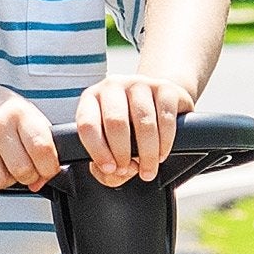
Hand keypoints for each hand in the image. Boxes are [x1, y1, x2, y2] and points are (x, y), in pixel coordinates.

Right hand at [0, 81, 58, 192]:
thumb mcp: (27, 116)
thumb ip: (41, 146)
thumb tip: (40, 182)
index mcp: (20, 113)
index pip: (42, 149)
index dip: (49, 168)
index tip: (47, 170)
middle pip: (21, 170)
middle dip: (27, 177)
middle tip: (23, 168)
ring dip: (5, 181)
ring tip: (3, 168)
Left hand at [75, 75, 196, 185]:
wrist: (158, 103)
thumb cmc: (128, 129)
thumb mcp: (110, 147)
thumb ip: (106, 168)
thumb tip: (123, 170)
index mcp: (91, 99)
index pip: (87, 124)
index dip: (98, 151)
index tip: (110, 169)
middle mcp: (113, 86)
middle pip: (116, 123)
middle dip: (123, 153)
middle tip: (130, 170)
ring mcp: (139, 83)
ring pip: (144, 123)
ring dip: (147, 153)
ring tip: (148, 169)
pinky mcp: (165, 87)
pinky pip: (166, 119)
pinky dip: (165, 142)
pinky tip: (162, 154)